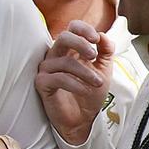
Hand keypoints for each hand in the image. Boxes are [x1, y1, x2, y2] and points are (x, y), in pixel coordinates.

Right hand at [35, 20, 112, 145]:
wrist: (84, 120)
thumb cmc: (90, 94)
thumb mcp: (104, 70)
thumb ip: (106, 51)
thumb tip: (103, 35)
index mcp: (70, 50)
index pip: (72, 28)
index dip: (83, 29)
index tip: (96, 39)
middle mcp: (56, 56)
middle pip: (63, 37)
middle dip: (80, 44)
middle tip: (93, 56)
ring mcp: (47, 69)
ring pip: (64, 61)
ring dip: (85, 72)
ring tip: (98, 83)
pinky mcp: (42, 84)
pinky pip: (58, 78)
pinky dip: (75, 84)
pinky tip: (85, 90)